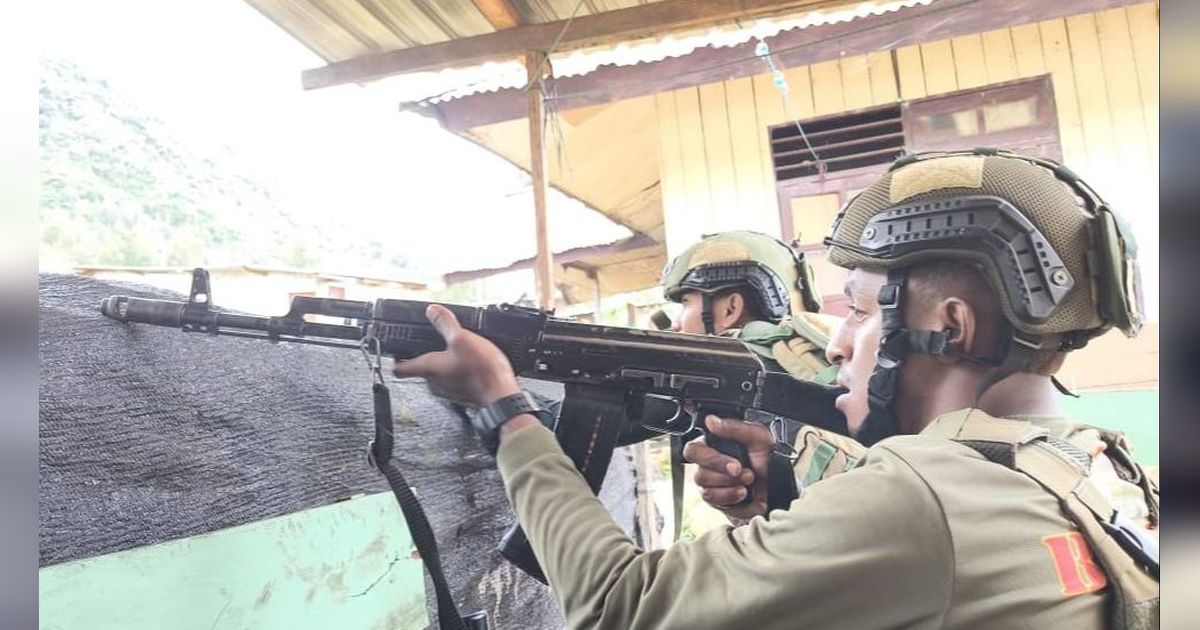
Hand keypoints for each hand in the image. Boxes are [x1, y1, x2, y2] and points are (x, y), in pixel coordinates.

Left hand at [392, 304, 520, 407]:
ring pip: (439, 373)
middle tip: (434, 340)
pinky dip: (459, 368)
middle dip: (426, 353)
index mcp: (428, 368)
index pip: (399, 368)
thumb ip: (445, 324)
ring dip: (445, 360)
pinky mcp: (463, 393)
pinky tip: (472, 361)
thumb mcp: (461, 338)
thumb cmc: (481, 372)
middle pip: (420, 367)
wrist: (502, 395)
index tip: (396, 348)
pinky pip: (454, 377)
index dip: (395, 357)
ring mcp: (448, 389)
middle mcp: (434, 382)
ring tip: (457, 348)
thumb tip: (432, 311)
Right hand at [683, 416, 773, 520]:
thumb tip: (711, 421)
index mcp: (712, 447)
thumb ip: (734, 427)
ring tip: (748, 481)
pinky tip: (744, 492)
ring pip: (707, 490)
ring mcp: (711, 485)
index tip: (732, 461)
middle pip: (699, 473)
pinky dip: (732, 497)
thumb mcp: (757, 436)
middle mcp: (707, 467)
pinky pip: (716, 502)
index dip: (709, 457)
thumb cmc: (766, 457)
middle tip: (742, 471)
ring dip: (730, 485)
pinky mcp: (717, 502)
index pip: (693, 450)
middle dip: (724, 473)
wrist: (778, 483)